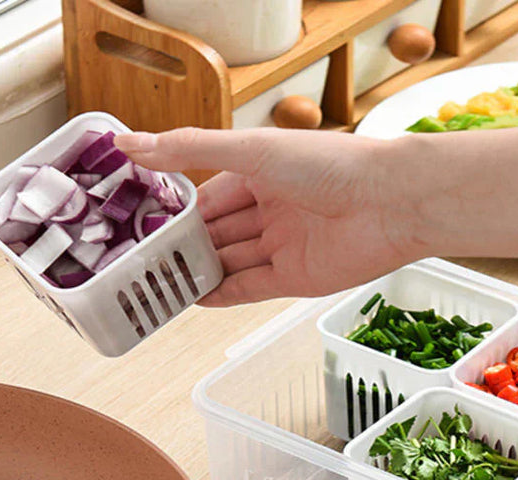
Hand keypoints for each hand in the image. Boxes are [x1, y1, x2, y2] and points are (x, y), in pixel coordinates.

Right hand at [113, 129, 425, 306]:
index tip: (138, 222)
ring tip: (158, 284)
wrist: (388, 203)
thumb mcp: (249, 150)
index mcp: (261, 172)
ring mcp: (284, 245)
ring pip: (232, 261)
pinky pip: (252, 287)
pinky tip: (194, 299)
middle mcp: (272, 209)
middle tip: (141, 261)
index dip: (177, 209)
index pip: (209, 194)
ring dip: (200, 273)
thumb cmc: (328, 164)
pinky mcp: (297, 278)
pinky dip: (224, 294)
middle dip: (185, 246)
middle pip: (219, 232)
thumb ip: (189, 150)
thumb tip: (128, 143)